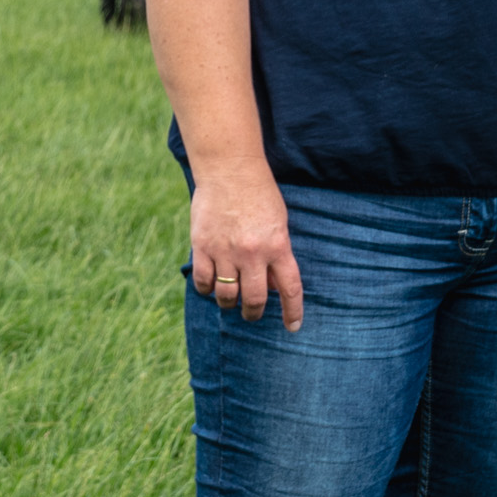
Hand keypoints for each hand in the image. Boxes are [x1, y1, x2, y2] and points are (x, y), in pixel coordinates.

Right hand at [189, 166, 302, 328]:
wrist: (229, 169)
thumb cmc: (259, 194)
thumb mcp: (279, 223)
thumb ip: (277, 255)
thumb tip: (272, 287)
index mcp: (278, 246)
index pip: (290, 289)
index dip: (293, 312)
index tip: (292, 327)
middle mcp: (253, 253)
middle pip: (255, 300)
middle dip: (254, 313)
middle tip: (252, 313)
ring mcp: (226, 251)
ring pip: (227, 295)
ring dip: (229, 304)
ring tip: (230, 301)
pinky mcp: (203, 246)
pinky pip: (203, 281)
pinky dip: (206, 289)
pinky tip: (210, 287)